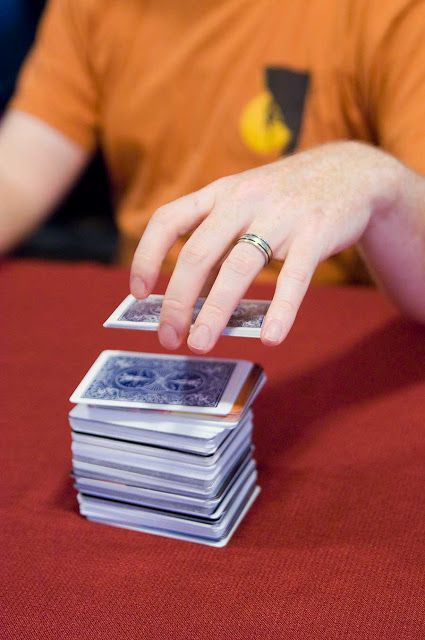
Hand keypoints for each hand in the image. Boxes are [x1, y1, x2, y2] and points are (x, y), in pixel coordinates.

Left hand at [130, 141, 399, 352]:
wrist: (351, 172)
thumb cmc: (286, 199)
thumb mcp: (245, 206)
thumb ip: (220, 243)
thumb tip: (195, 301)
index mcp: (219, 193)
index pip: (168, 220)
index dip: (147, 257)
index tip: (138, 294)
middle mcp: (243, 200)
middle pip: (198, 252)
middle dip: (177, 300)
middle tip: (168, 336)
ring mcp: (280, 216)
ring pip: (239, 266)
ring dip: (215, 310)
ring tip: (200, 344)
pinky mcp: (316, 233)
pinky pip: (294, 277)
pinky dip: (281, 310)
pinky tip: (270, 338)